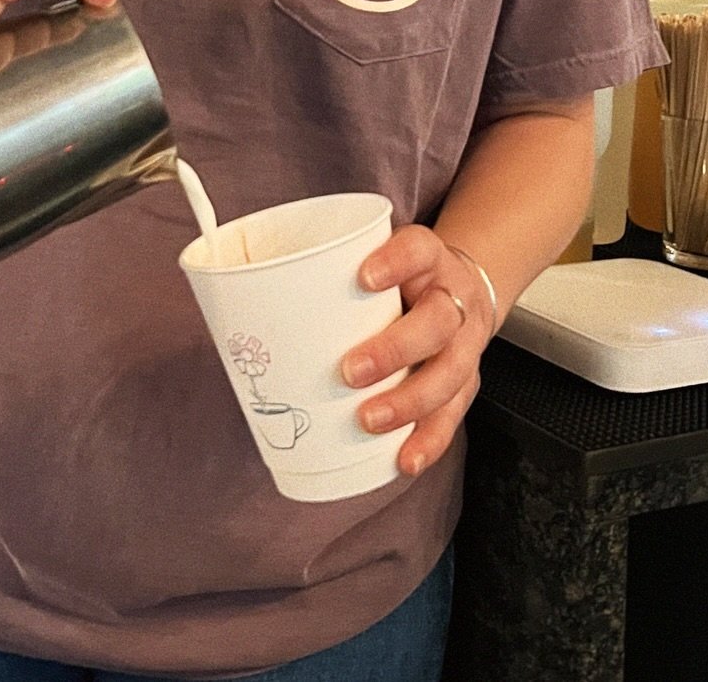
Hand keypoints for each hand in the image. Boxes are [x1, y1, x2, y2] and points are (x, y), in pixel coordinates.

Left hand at [340, 225, 492, 477]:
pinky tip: (404, 458)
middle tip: (351, 371)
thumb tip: (240, 303)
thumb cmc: (402, 278)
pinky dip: (428, 439)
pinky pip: (452, 415)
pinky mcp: (466, 382)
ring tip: (369, 421)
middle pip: (438, 322)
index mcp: (427, 259)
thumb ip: (329, 275)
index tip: (362, 277)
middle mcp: (453, 298)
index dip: (396, 262)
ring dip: (409, 403)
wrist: (461, 289)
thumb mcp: (377, 258)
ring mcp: (465, 343)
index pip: (418, 248)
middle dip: (396, 350)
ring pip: (450, 373)